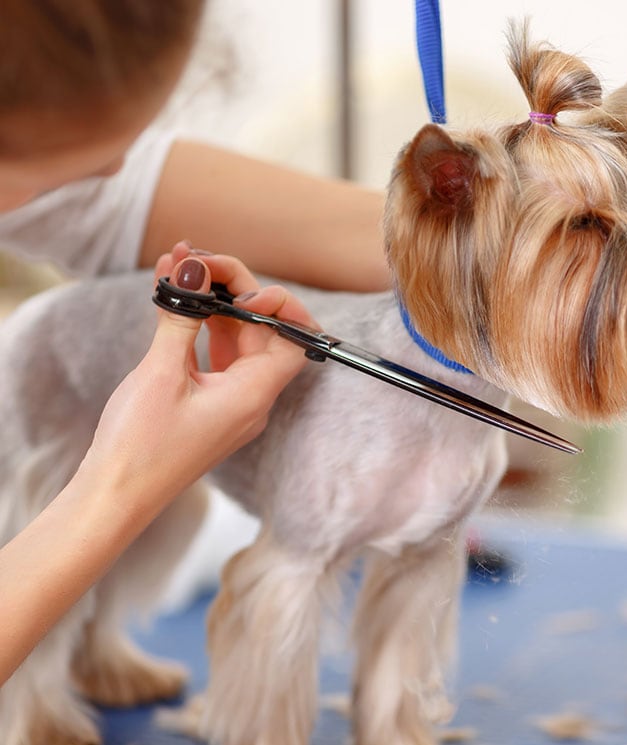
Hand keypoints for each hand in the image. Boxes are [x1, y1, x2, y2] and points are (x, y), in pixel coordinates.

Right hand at [80, 243, 313, 516]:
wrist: (114, 497)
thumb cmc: (139, 446)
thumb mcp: (161, 373)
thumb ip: (182, 317)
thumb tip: (193, 270)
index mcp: (254, 395)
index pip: (294, 339)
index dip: (281, 306)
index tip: (242, 290)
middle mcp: (251, 398)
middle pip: (262, 331)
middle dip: (234, 290)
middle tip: (196, 261)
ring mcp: (231, 401)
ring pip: (236, 340)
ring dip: (213, 303)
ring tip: (180, 266)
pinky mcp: (209, 404)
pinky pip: (215, 356)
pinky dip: (199, 327)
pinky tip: (174, 298)